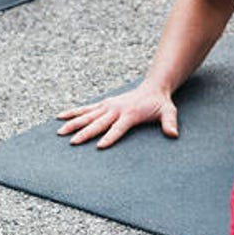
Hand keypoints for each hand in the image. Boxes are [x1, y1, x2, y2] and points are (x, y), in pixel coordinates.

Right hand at [56, 83, 178, 148]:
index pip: (118, 128)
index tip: (99, 146)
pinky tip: (60, 117)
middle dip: (85, 133)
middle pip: (98, 123)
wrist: (153, 88)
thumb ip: (170, 123)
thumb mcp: (168, 112)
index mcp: (130, 114)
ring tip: (60, 132)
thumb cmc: (160, 104)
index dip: (109, 137)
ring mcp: (108, 106)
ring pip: (87, 116)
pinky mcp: (103, 104)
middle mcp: (116, 109)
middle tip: (73, 142)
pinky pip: (85, 109)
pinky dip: (73, 112)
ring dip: (73, 123)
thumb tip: (173, 134)